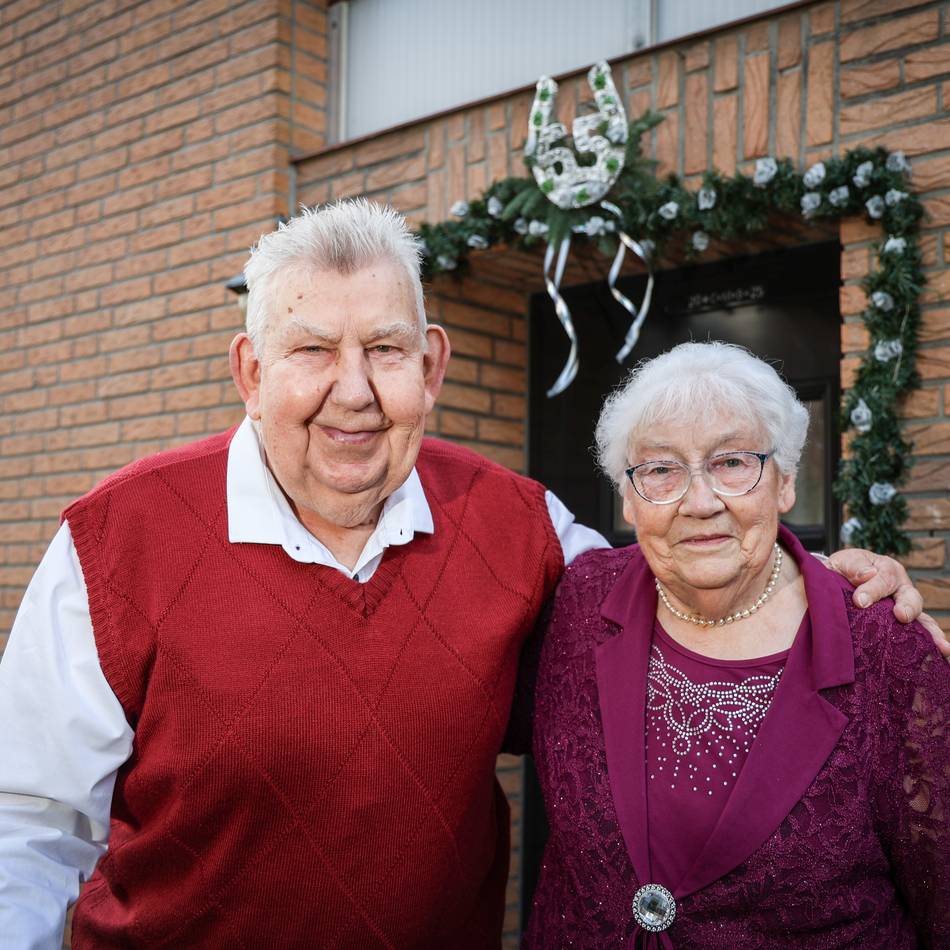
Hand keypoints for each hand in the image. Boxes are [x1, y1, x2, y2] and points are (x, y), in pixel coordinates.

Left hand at [826, 548, 949, 658]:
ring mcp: (904, 608)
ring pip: (921, 619)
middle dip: (908, 608)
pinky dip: (929, 646)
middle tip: (901, 616)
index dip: (873, 590)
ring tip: (941, 647)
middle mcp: (901, 589)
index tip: (860, 601)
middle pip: (911, 598)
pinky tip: (939, 657)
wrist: (838, 580)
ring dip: (930, 632)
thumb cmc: (844, 570)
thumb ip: (854, 566)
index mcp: (887, 570)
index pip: (884, 579)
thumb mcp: (845, 562)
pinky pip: (919, 636)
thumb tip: (868, 574)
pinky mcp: (902, 627)